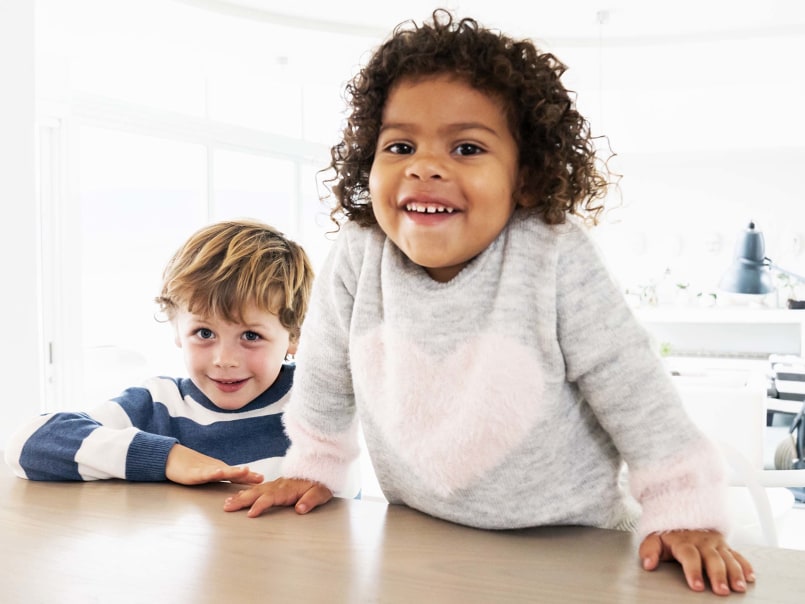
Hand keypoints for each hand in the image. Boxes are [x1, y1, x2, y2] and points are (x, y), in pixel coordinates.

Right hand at [165, 444, 263, 485]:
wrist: (172, 458)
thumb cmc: (191, 467)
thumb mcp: (210, 474)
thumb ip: (223, 478)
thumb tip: (237, 484)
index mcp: (220, 471)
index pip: (238, 475)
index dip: (250, 477)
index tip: (264, 479)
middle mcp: (216, 469)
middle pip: (234, 473)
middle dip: (247, 475)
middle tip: (260, 478)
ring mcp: (206, 470)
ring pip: (222, 471)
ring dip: (234, 471)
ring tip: (245, 471)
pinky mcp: (194, 473)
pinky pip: (204, 473)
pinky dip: (212, 472)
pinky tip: (219, 471)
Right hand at [222, 477, 332, 517]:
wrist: (322, 468)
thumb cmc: (321, 483)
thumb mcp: (321, 492)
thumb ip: (311, 500)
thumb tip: (300, 509)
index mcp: (288, 489)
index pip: (271, 497)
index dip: (260, 505)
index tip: (250, 514)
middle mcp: (279, 485)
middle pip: (257, 493)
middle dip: (242, 500)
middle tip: (227, 507)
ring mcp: (276, 484)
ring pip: (255, 490)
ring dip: (241, 496)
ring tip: (227, 503)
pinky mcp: (275, 485)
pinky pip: (258, 488)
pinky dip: (247, 492)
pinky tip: (238, 496)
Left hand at [639, 530, 754, 594]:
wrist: (680, 514)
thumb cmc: (668, 534)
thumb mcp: (653, 539)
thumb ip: (649, 551)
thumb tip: (648, 564)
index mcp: (684, 542)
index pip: (689, 556)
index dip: (693, 571)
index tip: (696, 586)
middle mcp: (702, 542)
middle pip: (712, 559)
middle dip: (718, 575)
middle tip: (721, 591)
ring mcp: (715, 543)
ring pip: (728, 558)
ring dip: (735, 573)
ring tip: (739, 587)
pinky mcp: (725, 545)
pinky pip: (738, 555)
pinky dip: (745, 565)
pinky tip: (750, 577)